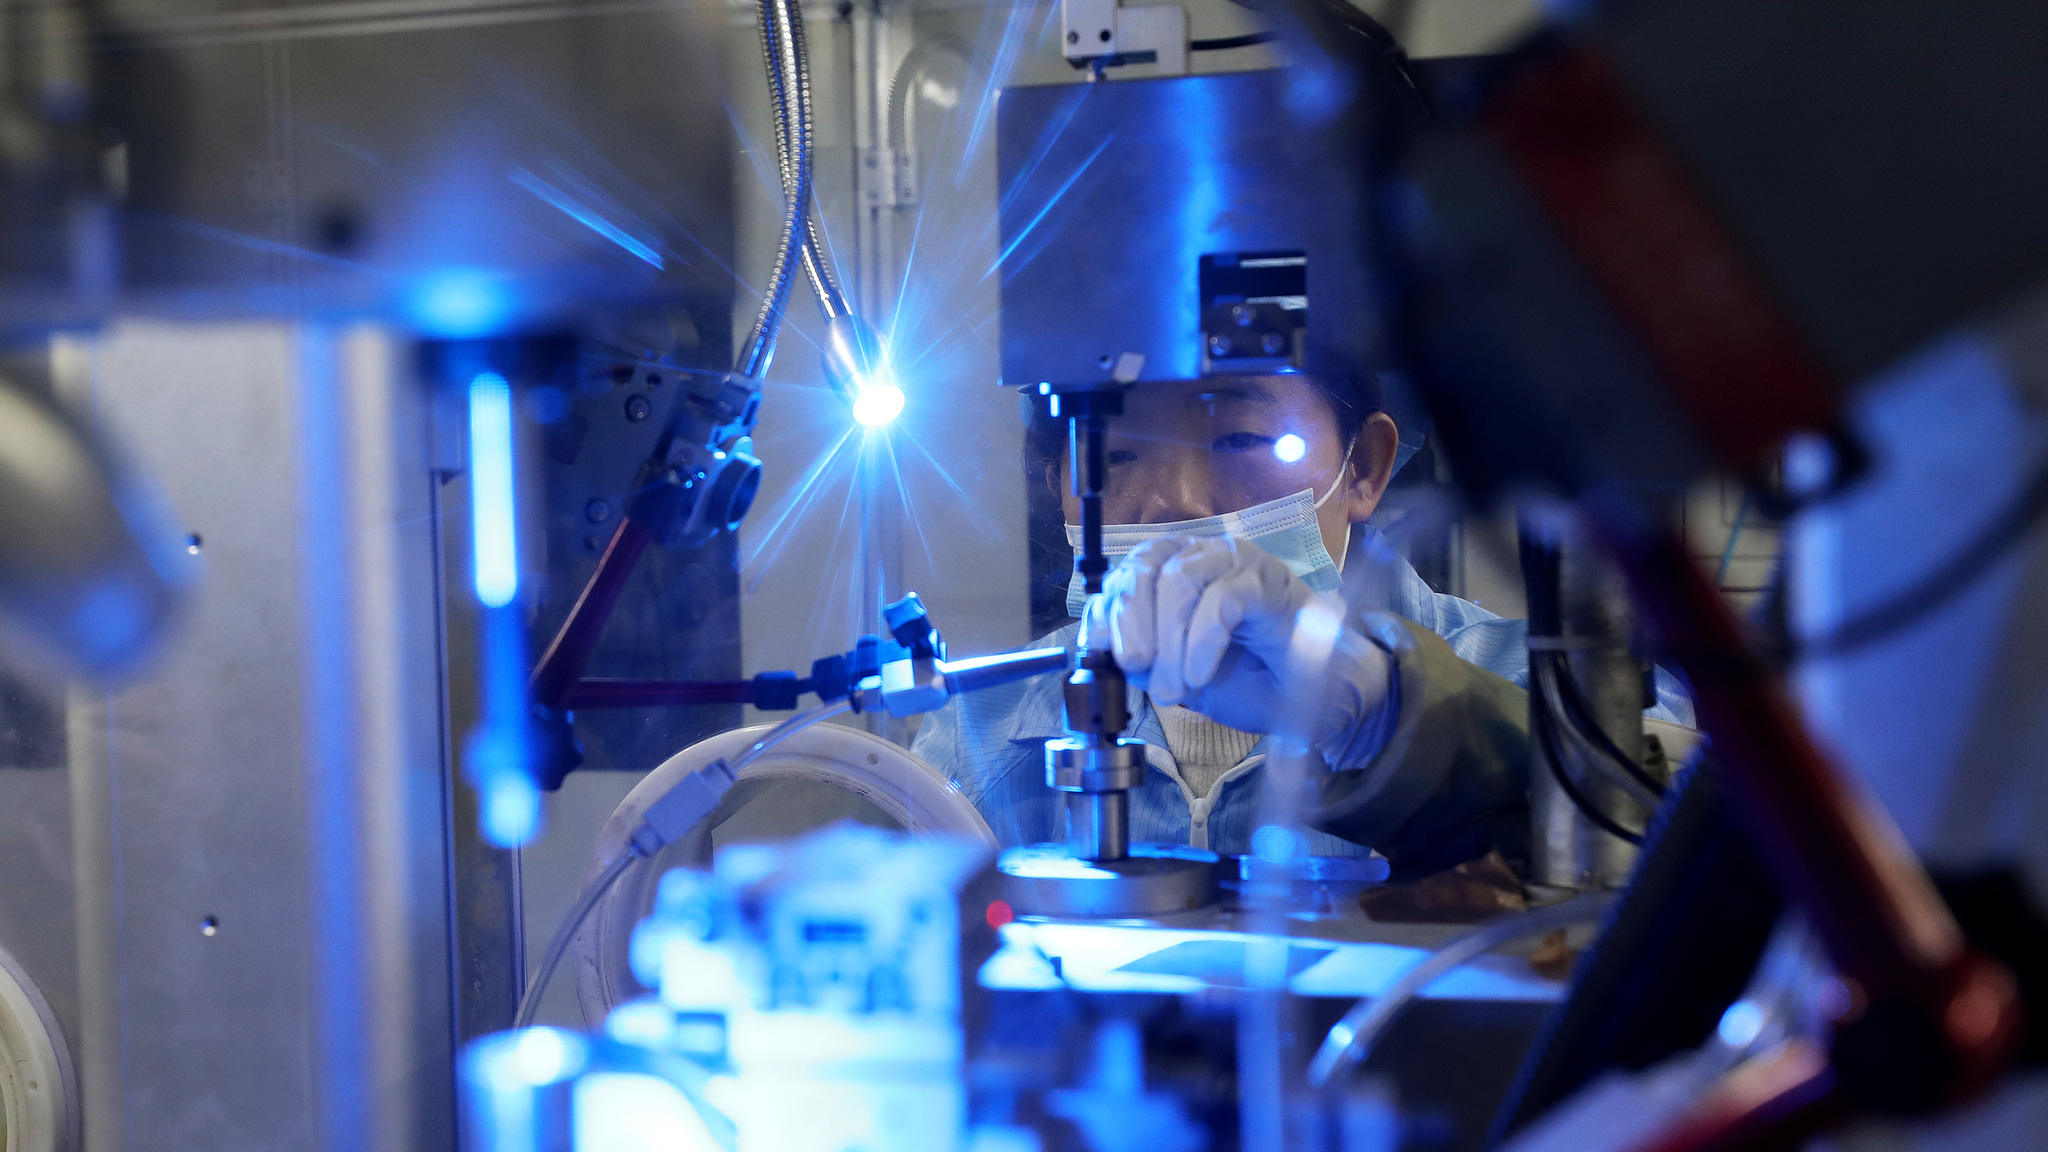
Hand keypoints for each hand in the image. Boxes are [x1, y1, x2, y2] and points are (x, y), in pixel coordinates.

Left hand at [1085, 536, 1395, 763]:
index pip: (1124, 575)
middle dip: (1131, 624)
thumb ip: (1144, 661)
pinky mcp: (1266, 580)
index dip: (1106, 612)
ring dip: (1169, 641)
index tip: (1101, 655)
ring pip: (1180, 581)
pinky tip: (1201, 675)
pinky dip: (1203, 642)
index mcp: (1170, 571)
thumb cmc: (1245, 678)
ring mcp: (1235, 562)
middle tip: (1137, 672)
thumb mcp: (1178, 674)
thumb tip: (1108, 656)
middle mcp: (1199, 555)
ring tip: (1173, 688)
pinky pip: (1223, 601)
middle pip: (1145, 568)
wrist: (1310, 697)